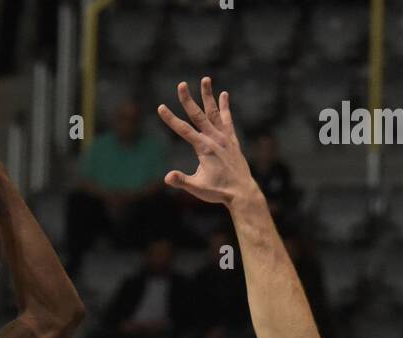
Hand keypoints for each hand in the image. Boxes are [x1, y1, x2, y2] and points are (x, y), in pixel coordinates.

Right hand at [158, 79, 253, 206]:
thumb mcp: (198, 188)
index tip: (160, 107)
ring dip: (208, 96)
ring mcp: (225, 138)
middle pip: (198, 115)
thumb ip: (182, 181)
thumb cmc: (219, 192)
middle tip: (181, 84)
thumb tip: (167, 177)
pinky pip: (228, 120)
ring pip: (214, 112)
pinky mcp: (232, 140)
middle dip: (188, 100)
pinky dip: (225, 107)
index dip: (171, 119)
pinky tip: (223, 95)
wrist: (242, 193)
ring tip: (205, 79)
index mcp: (204, 148)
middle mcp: (215, 139)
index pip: (184, 130)